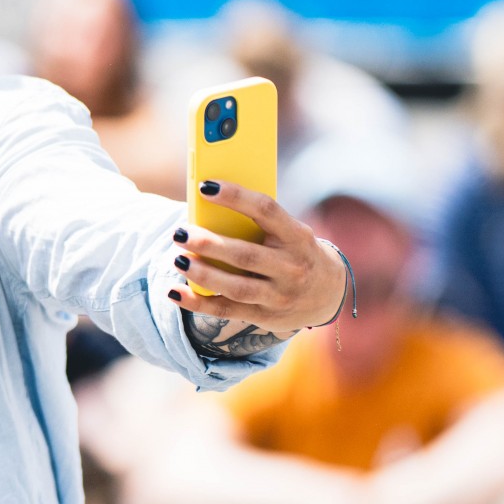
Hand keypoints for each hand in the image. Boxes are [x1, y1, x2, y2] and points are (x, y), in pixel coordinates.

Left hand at [167, 182, 348, 340]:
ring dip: (202, 274)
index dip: (235, 196)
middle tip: (180, 233)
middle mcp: (292, 267)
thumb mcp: (288, 233)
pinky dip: (198, 303)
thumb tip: (206, 207)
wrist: (329, 292)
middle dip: (209, 244)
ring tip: (178, 260)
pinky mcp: (265, 316)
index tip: (205, 186)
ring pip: (235, 286)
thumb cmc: (295, 251)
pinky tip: (175, 292)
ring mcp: (280, 295)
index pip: (266, 210)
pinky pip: (226, 310)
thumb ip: (258, 223)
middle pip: (245, 254)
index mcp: (297, 237)